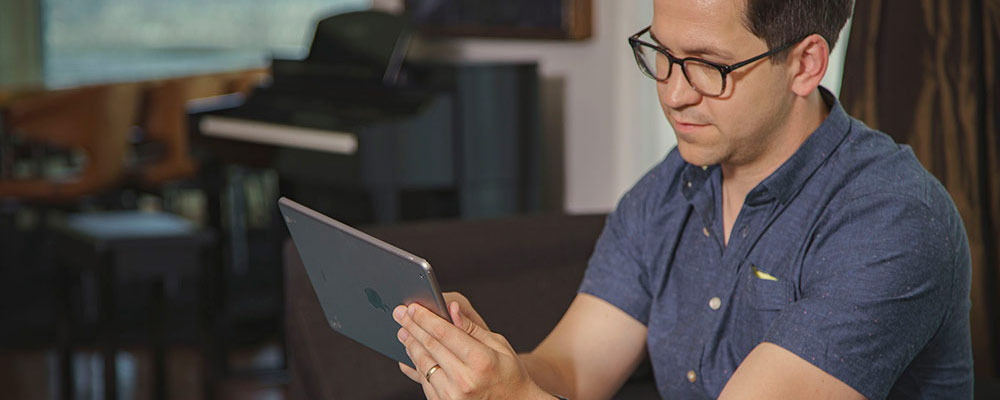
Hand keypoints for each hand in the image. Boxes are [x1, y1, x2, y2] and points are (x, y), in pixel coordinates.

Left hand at [393, 298, 550, 399]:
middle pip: (430, 347)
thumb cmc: (509, 373)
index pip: (444, 333)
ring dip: (410, 346)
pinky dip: (416, 365)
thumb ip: (472, 328)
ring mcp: (452, 396)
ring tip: (403, 332)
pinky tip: (411, 353)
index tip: (413, 307)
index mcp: (480, 360)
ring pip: (423, 365)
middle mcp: (464, 380)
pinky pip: (425, 382)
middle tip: (400, 314)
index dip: (425, 318)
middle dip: (412, 327)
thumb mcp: (499, 345)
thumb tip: (451, 308)